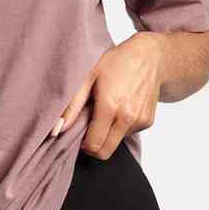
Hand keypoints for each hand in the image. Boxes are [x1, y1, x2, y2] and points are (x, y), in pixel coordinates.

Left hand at [53, 34, 166, 159]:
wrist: (150, 56)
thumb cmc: (117, 62)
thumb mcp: (88, 76)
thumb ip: (72, 105)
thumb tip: (57, 129)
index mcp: (110, 106)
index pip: (94, 146)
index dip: (83, 143)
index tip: (79, 130)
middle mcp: (128, 117)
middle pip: (105, 152)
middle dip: (94, 145)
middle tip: (89, 125)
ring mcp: (140, 121)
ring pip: (116, 142)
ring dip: (108, 133)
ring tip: (106, 108)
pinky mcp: (148, 121)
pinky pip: (128, 133)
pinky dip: (120, 126)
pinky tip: (119, 106)